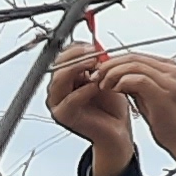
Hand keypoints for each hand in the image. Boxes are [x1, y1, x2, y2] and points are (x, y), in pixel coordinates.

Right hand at [46, 48, 135, 173]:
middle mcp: (58, 90)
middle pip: (58, 65)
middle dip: (77, 57)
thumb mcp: (105, 77)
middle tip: (94, 54)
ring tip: (96, 66)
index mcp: (66, 78)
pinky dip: (84, 90)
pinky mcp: (63, 115)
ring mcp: (58, 102)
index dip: (77, 49)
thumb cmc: (112, 106)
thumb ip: (96, 64)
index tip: (94, 46)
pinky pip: (70, 99)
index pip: (63, 57)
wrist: (118, 130)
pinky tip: (96, 86)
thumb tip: (94, 46)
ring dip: (78, 70)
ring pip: (60, 79)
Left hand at [97, 53, 175, 173]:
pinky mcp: (165, 92)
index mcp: (169, 69)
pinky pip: (138, 79)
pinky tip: (114, 90)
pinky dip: (122, 82)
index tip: (99, 70)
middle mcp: (172, 70)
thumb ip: (135, 83)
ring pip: (134, 65)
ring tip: (102, 84)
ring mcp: (171, 80)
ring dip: (113, 73)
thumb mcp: (148, 97)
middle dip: (110, 65)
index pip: (136, 56)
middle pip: (133, 57)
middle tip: (95, 76)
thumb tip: (113, 74)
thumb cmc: (168, 123)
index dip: (114, 61)